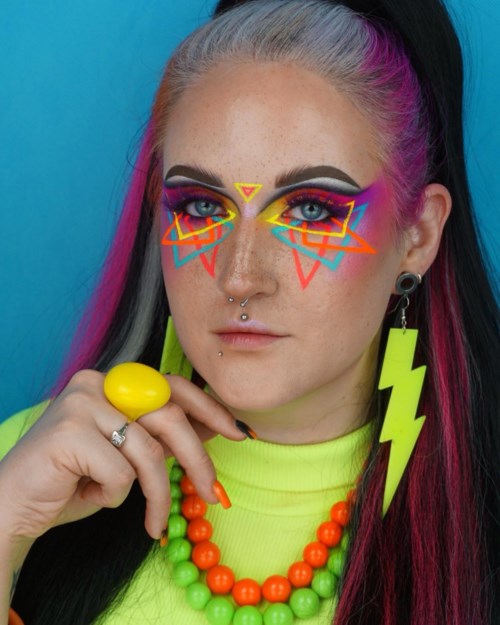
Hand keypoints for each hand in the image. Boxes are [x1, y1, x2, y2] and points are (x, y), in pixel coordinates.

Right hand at [0, 369, 244, 542]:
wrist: (13, 506)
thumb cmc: (75, 480)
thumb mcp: (128, 454)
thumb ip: (162, 436)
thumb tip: (213, 427)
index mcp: (115, 382)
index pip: (172, 385)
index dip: (209, 408)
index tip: (237, 431)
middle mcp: (98, 383)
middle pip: (169, 417)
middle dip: (198, 461)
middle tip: (213, 493)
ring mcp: (81, 404)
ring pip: (148, 452)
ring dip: (157, 495)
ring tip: (152, 521)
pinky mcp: (68, 433)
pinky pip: (119, 474)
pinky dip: (114, 497)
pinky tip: (91, 497)